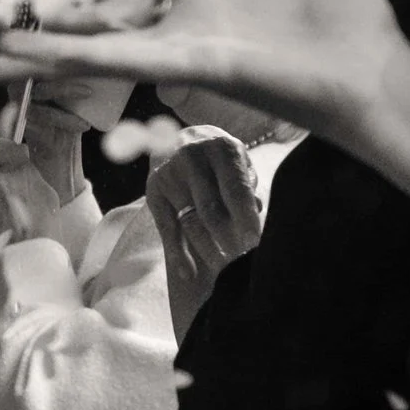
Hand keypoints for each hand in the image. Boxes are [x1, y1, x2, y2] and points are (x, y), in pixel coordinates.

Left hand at [0, 139, 57, 254]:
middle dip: (3, 185)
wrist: (28, 252)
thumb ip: (29, 173)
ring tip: (12, 220)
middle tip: (18, 202)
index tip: (10, 158)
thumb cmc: (44, 224)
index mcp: (17, 171)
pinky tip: (2, 228)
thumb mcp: (47, 192)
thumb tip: (20, 158)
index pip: (2, 146)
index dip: (5, 152)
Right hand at [2, 0, 409, 186]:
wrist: (376, 73)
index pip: (135, 13)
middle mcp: (186, 37)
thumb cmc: (353, 34)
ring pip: (102, 54)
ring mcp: (183, 54)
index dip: (93, 12)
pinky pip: (125, 61)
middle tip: (4, 43)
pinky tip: (39, 59)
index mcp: (208, 15)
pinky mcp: (190, 65)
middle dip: (55, 40)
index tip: (56, 7)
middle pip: (105, 36)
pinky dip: (80, 57)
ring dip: (50, 56)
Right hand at [147, 132, 263, 340]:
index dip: (245, 219)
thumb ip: (247, 185)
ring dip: (207, 249)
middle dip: (228, 239)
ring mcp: (170, 173)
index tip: (255, 244)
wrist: (178, 137)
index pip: (235, 189)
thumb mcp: (237, 161)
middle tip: (241, 263)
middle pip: (211, 208)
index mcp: (221, 148)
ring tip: (223, 270)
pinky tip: (189, 272)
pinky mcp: (153, 189)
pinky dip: (177, 252)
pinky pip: (166, 227)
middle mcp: (192, 157)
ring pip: (190, 220)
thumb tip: (257, 211)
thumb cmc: (219, 158)